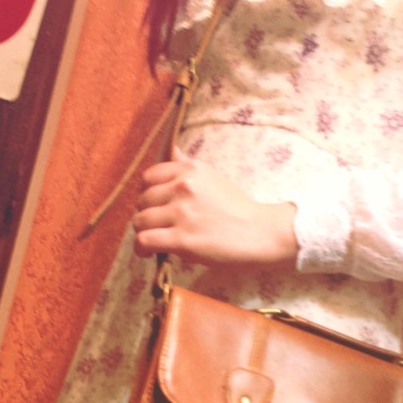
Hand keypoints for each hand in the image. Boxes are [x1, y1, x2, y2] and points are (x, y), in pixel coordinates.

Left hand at [133, 149, 298, 267]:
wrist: (261, 233)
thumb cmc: (239, 209)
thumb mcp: (213, 178)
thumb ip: (188, 165)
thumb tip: (172, 150)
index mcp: (190, 171)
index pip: (149, 177)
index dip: (147, 193)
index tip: (154, 205)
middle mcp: (183, 187)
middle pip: (142, 200)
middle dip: (146, 214)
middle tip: (157, 226)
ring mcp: (182, 213)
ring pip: (140, 221)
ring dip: (144, 232)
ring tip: (154, 239)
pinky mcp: (182, 239)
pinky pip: (145, 240)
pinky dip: (141, 248)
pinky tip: (148, 253)